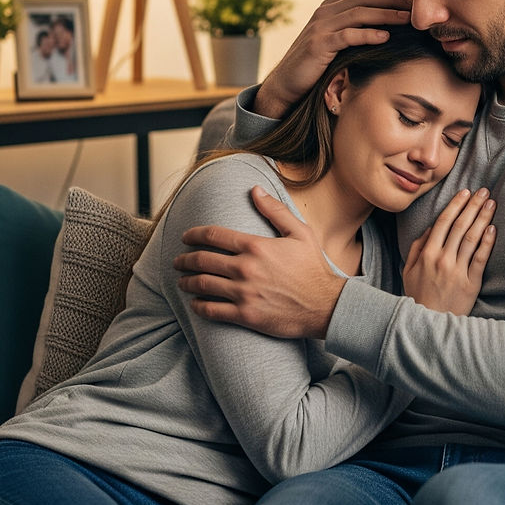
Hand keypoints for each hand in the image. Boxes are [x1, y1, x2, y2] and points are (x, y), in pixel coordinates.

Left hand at [175, 186, 344, 337]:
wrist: (326, 305)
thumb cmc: (314, 268)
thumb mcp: (300, 233)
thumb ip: (275, 210)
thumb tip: (255, 190)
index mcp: (256, 246)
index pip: (214, 235)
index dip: (194, 234)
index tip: (186, 237)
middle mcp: (245, 268)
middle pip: (202, 260)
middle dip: (185, 259)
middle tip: (178, 261)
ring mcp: (244, 293)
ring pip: (202, 285)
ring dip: (187, 282)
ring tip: (182, 281)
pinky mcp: (245, 315)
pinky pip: (212, 310)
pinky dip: (199, 306)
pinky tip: (195, 304)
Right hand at [255, 0, 411, 118]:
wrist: (286, 83)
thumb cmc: (316, 65)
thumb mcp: (337, 42)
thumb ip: (355, 30)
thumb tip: (388, 27)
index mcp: (331, 7)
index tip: (414, 0)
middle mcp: (325, 11)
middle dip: (393, 0)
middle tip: (417, 6)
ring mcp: (320, 27)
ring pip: (359, 13)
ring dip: (386, 15)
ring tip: (408, 20)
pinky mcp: (318, 45)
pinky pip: (347, 35)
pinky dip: (368, 34)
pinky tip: (385, 37)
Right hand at [402, 188, 496, 315]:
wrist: (429, 325)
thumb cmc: (418, 296)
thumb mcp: (408, 270)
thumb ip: (417, 247)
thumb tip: (431, 228)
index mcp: (427, 253)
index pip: (444, 222)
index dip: (456, 205)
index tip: (466, 192)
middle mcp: (442, 259)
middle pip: (461, 226)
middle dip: (473, 205)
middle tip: (484, 191)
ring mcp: (457, 271)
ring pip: (472, 238)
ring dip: (483, 218)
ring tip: (491, 204)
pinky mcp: (471, 283)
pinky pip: (481, 259)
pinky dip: (487, 242)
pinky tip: (493, 228)